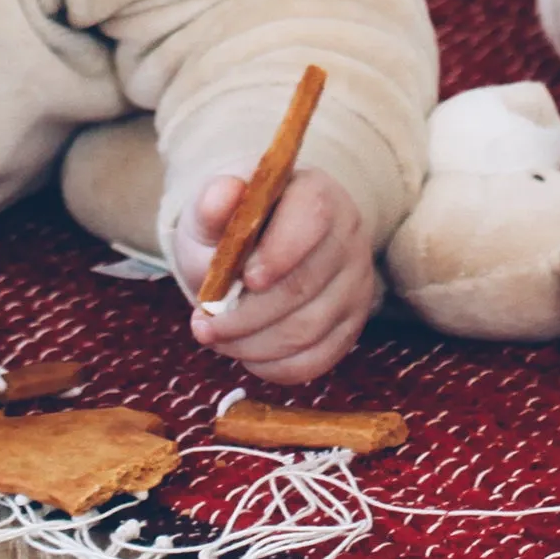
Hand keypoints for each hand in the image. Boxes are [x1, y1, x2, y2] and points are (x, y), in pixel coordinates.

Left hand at [175, 170, 376, 383]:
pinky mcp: (350, 324)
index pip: (313, 217)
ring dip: (253, 344)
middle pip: (305, 284)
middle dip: (247, 314)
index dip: (279, 252)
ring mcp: (355, 283)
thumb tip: (225, 192)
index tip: (244, 278)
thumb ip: (213, 201)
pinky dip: (274, 366)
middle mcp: (347, 236)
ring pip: (309, 329)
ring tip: (216, 338)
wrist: (256, 245)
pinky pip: (316, 359)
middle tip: (204, 325)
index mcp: (316, 192)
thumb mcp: (212, 207)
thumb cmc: (233, 225)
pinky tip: (245, 354)